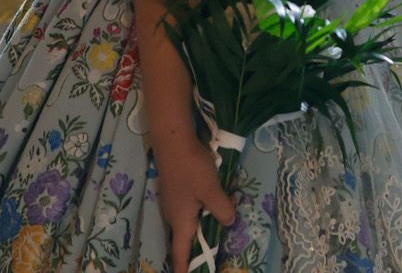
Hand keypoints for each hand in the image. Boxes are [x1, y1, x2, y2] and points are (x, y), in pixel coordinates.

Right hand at [153, 134, 235, 272]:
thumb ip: (222, 209)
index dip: (183, 268)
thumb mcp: (212, 191)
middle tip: (215, 250)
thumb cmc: (192, 169)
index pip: (180, 253)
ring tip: (226, 216)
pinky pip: (192, 207)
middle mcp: (173, 216)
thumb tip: (228, 223)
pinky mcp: (177, 191)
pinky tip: (220, 197)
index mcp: (180, 222)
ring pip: (191, 220)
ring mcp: (174, 203)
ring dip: (206, 222)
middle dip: (200, 245)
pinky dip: (205, 208)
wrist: (174, 142)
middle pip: (186, 238)